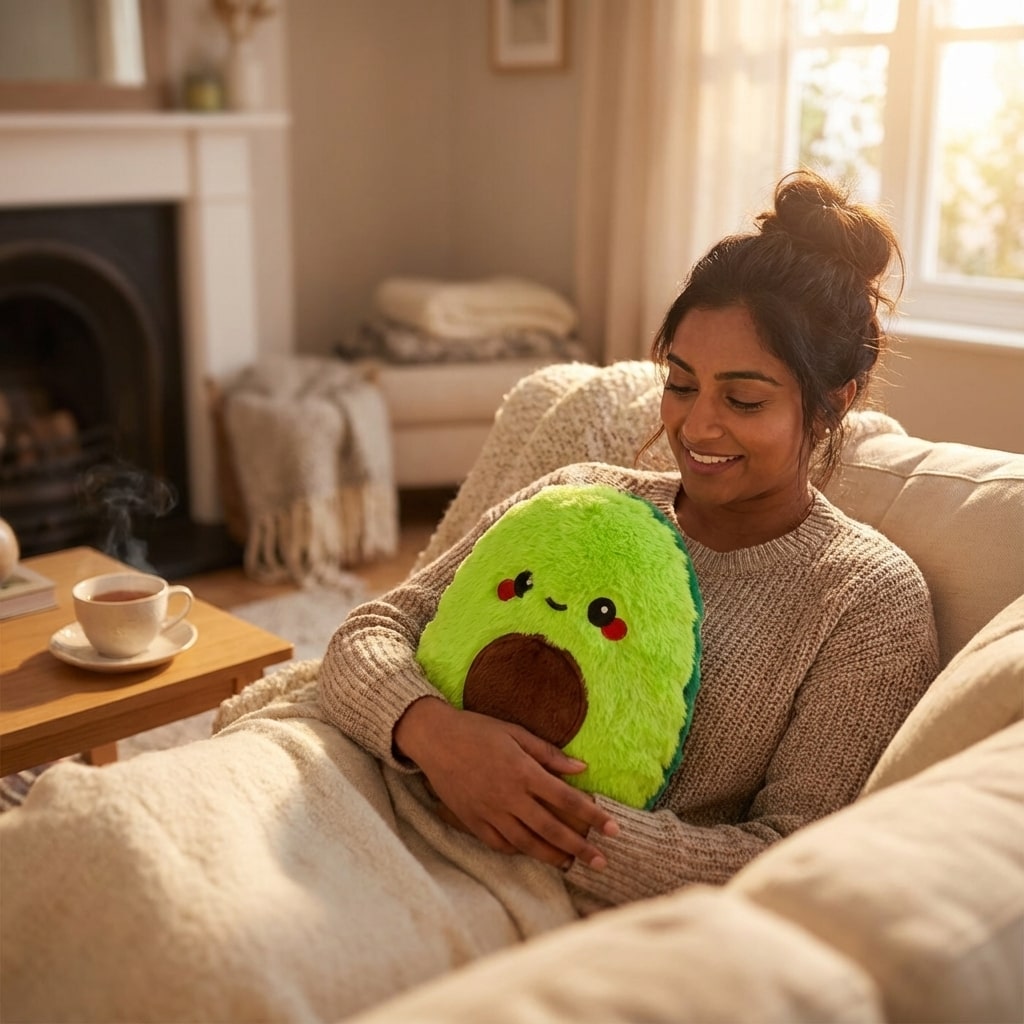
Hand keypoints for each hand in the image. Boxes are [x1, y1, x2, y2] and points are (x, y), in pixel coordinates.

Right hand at [394, 697, 618, 870]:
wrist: (434, 739)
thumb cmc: (477, 730)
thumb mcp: (515, 733)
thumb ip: (549, 754)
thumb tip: (581, 769)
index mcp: (523, 772)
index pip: (567, 800)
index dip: (593, 816)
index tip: (614, 829)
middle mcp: (509, 797)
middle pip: (551, 829)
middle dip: (580, 847)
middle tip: (601, 862)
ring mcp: (490, 812)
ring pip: (527, 843)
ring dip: (552, 856)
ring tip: (572, 865)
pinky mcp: (472, 821)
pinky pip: (500, 844)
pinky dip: (518, 851)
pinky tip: (532, 853)